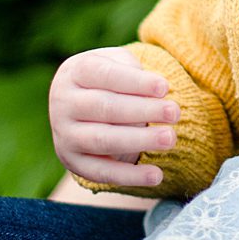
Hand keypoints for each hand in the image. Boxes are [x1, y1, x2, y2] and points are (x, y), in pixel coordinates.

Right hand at [49, 46, 175, 186]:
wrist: (80, 104)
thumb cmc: (112, 79)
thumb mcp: (119, 63)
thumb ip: (134, 71)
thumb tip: (159, 92)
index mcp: (75, 72)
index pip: (104, 74)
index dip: (135, 81)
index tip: (165, 88)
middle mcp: (63, 103)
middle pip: (104, 107)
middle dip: (142, 111)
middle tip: (175, 113)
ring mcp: (64, 134)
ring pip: (101, 139)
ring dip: (138, 141)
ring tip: (170, 138)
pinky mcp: (72, 160)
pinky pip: (100, 171)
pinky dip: (129, 176)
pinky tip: (156, 175)